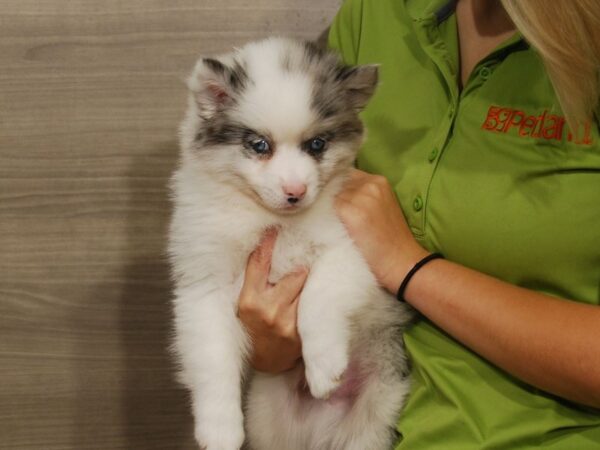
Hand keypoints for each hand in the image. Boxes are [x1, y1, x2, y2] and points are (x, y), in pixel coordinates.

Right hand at [237, 228, 307, 372]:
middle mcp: (269, 311)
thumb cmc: (252, 327)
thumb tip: (265, 247)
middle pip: (295, 273)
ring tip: (310, 276)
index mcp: (249, 301)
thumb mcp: (245, 302)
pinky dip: (316, 298)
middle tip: (304, 258)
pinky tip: (320, 296)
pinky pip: (314, 306)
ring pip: (307, 288)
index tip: (274, 228)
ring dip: (309, 281)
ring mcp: (288, 323)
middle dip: (299, 266)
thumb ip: (255, 279)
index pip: (259, 264)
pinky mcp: (303, 333)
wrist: (264, 363)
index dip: (267, 244)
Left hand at [335, 169, 428, 293]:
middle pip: (340, 184)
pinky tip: (341, 229)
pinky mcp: (349, 211)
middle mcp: (369, 184)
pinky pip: (331, 209)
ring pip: (334, 197)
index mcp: (379, 181)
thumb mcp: (383, 205)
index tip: (341, 200)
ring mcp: (359, 197)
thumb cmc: (391, 237)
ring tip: (344, 225)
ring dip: (334, 208)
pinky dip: (332, 218)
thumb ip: (365, 195)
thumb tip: (340, 190)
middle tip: (344, 217)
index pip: (349, 175)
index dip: (342, 188)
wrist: (400, 259)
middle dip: (338, 197)